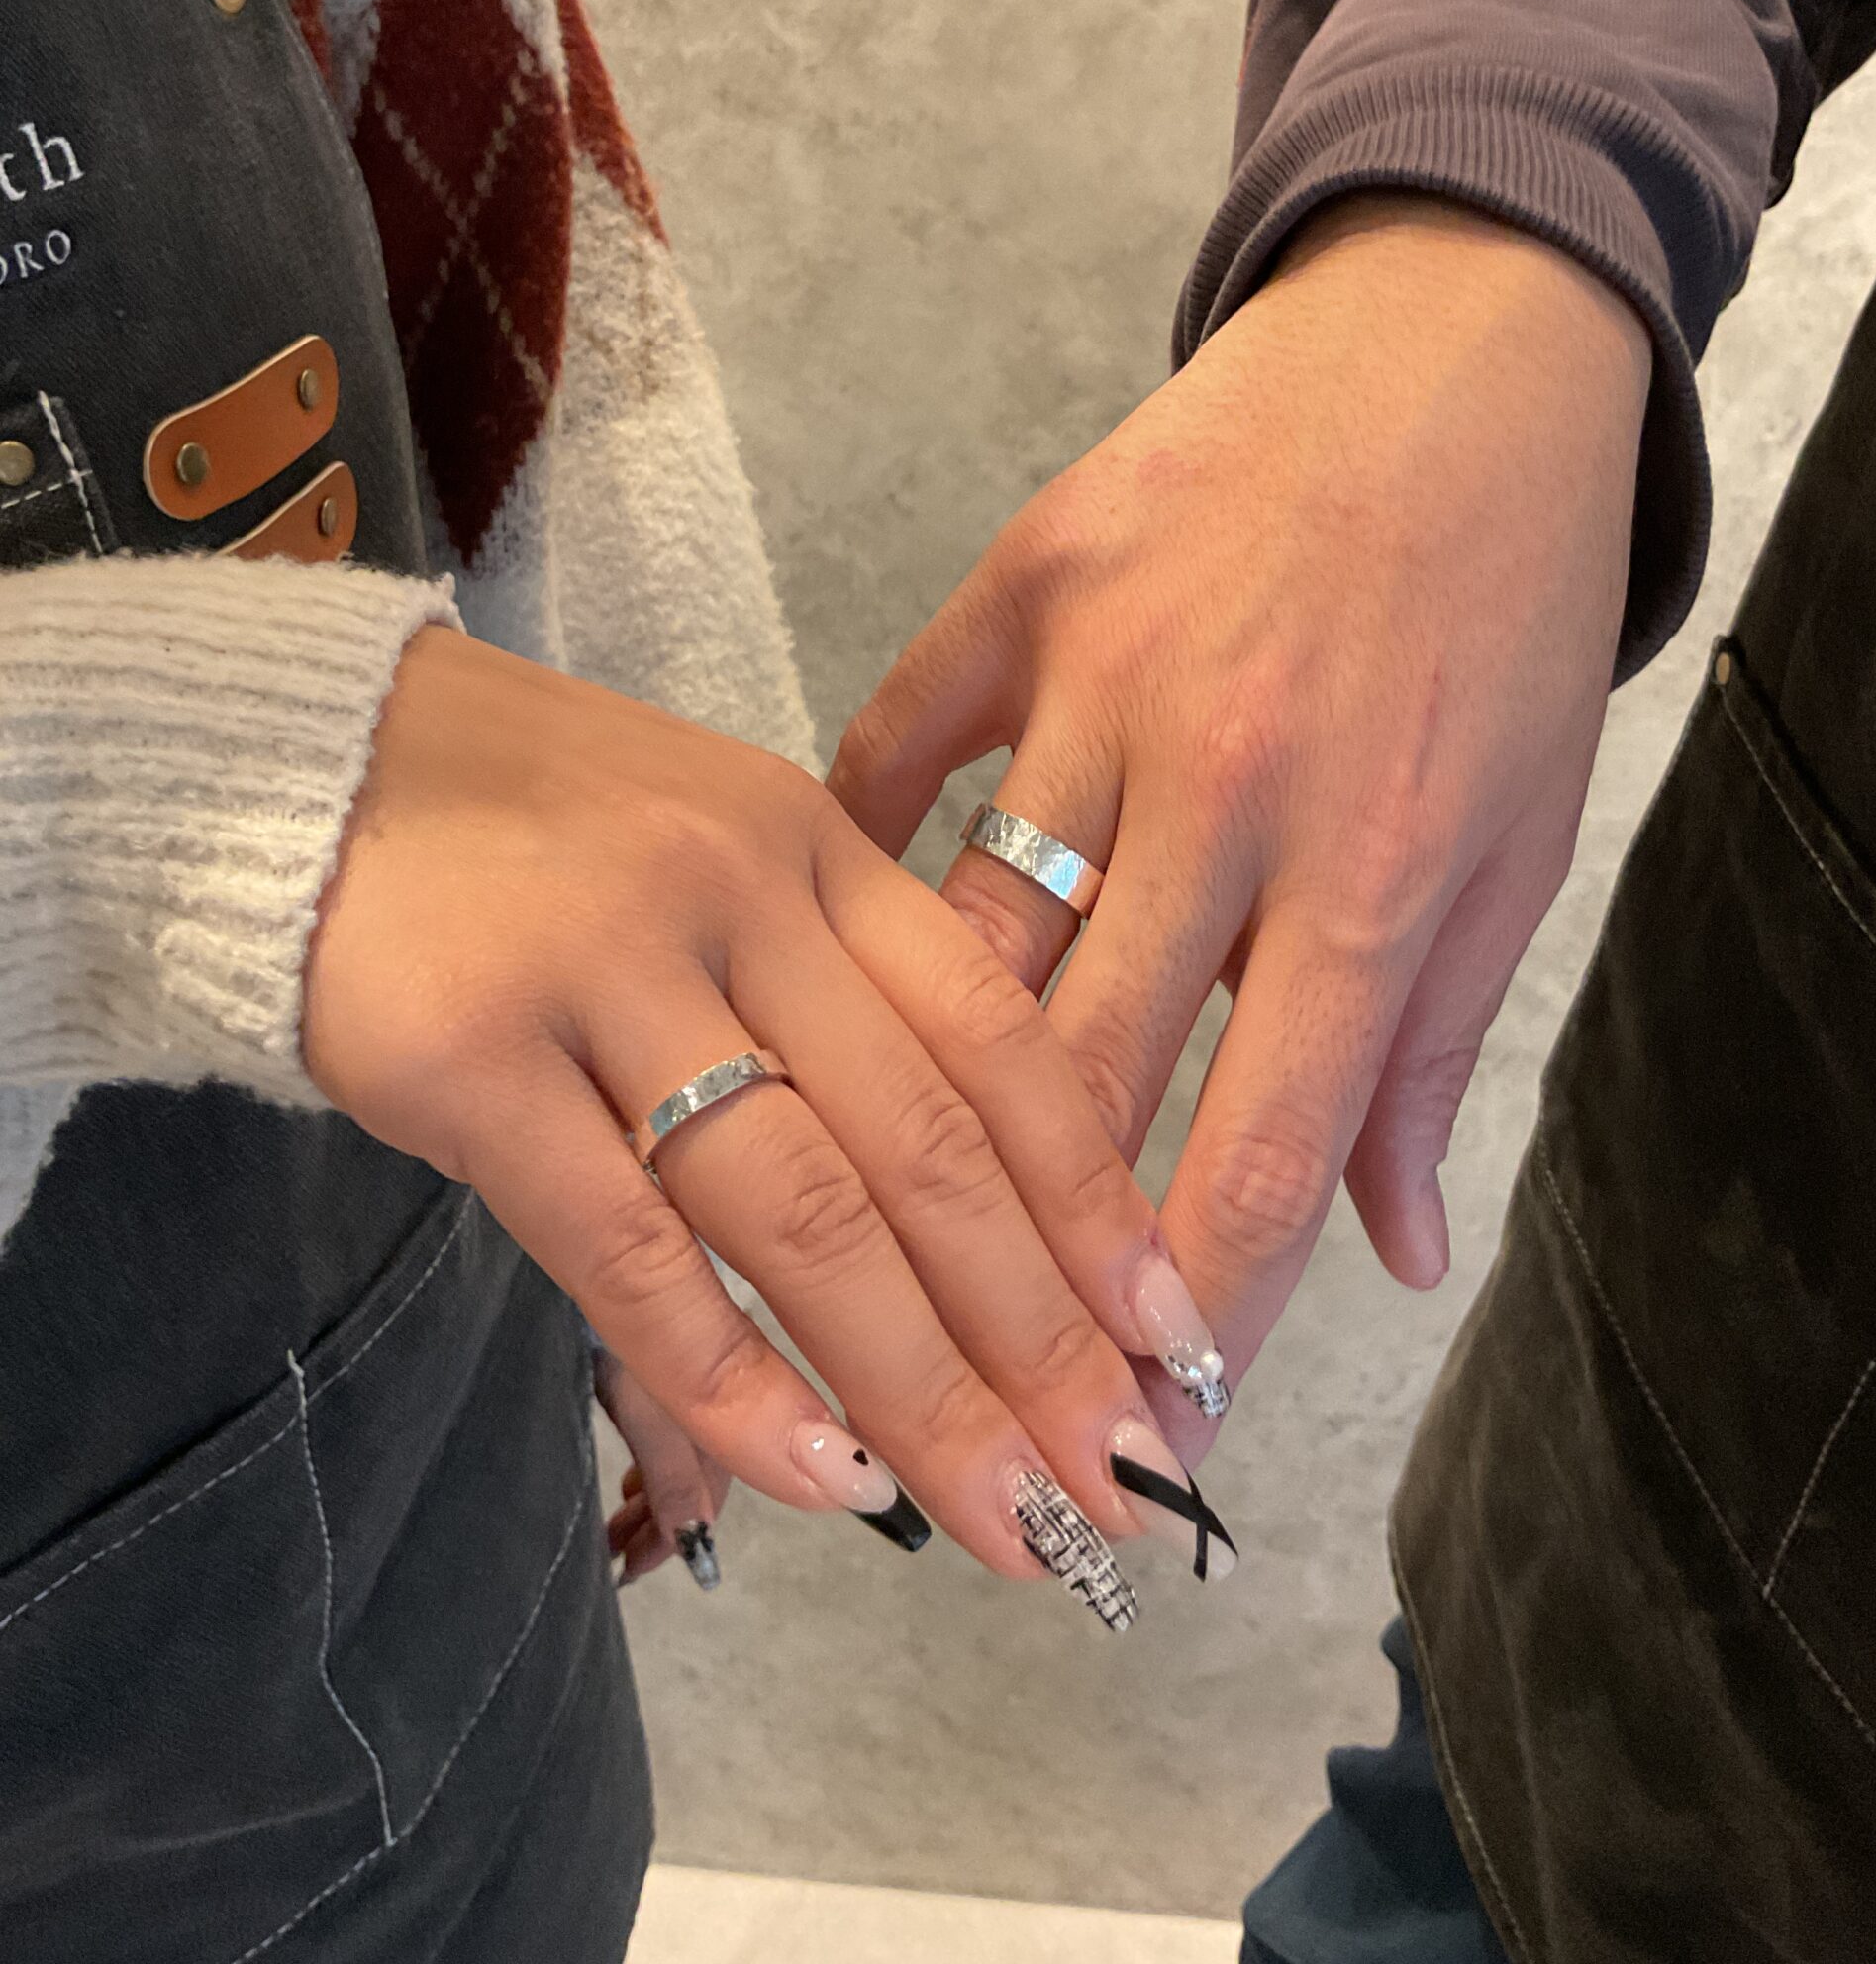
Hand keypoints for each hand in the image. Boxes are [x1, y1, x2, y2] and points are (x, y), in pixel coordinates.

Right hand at [305, 628, 1226, 1605]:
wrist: (304, 753)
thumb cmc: (532, 837)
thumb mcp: (709, 877)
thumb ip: (817, 1033)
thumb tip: (930, 1259)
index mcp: (820, 853)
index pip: (1000, 1043)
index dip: (1097, 1202)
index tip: (1174, 1342)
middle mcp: (741, 899)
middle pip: (929, 1149)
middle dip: (1040, 1337)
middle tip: (1118, 1485)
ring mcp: (608, 971)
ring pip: (806, 1209)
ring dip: (921, 1385)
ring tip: (1008, 1520)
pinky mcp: (472, 1055)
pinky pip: (626, 1243)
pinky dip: (727, 1373)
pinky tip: (812, 1478)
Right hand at [830, 198, 1649, 1435]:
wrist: (1457, 351)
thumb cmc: (1496, 611)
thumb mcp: (1516, 835)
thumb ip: (1430, 1049)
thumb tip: (1403, 1252)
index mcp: (1375, 865)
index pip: (1254, 1142)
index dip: (1185, 1313)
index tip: (1135, 1432)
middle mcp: (1229, 782)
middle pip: (1083, 1063)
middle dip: (1024, 1239)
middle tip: (976, 1357)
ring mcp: (1107, 671)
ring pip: (965, 923)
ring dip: (919, 1070)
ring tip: (875, 1186)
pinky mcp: (1023, 582)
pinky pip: (896, 741)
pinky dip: (861, 845)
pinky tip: (834, 938)